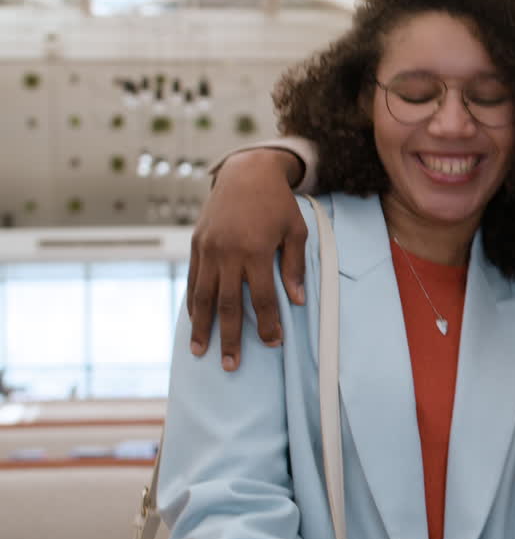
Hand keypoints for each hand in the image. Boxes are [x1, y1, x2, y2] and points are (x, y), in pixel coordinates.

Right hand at [187, 148, 306, 369]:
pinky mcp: (197, 244)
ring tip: (200, 351)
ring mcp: (209, 249)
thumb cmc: (278, 203)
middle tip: (231, 365)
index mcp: (256, 250)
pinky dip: (192, 303)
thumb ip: (294, 266)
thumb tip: (297, 301)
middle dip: (230, 337)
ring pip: (202, 296)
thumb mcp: (296, 231)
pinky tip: (193, 321)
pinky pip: (193, 279)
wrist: (245, 172)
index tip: (272, 344)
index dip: (268, 323)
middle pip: (228, 304)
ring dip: (201, 327)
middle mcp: (228, 252)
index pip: (262, 298)